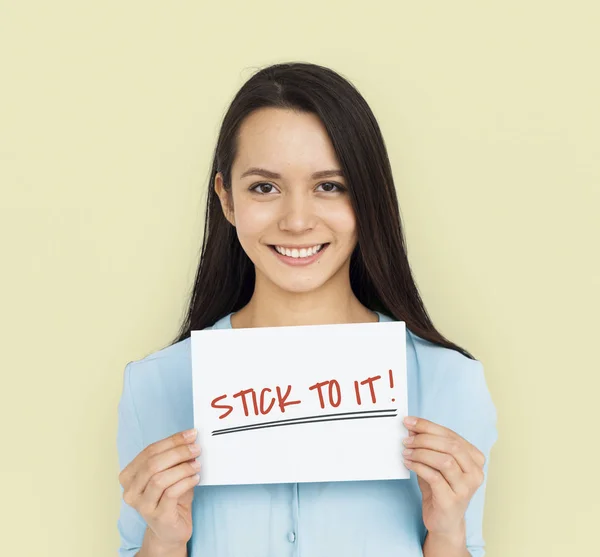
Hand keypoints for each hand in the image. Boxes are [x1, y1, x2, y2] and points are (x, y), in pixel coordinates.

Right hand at [119, 428, 201, 547]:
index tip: (191, 434)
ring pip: (159, 479)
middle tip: (196, 448)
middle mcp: (131, 491)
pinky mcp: (157, 516)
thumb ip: (174, 458)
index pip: (149, 451)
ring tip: (197, 464)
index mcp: (129, 476)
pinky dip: (185, 482)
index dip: (172, 441)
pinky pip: (171, 493)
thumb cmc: (170, 498)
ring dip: (182, 468)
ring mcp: (142, 505)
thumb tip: (190, 439)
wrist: (171, 530)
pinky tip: (195, 478)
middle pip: (153, 464)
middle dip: (178, 452)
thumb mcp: (169, 473)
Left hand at [402, 416, 484, 539]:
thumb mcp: (435, 463)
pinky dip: (419, 467)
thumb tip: (412, 427)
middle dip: (424, 438)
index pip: (451, 435)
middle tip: (406, 439)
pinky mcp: (453, 500)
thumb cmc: (440, 488)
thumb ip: (428, 445)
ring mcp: (466, 488)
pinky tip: (408, 464)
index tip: (409, 422)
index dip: (428, 426)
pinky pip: (435, 477)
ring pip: (445, 460)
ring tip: (406, 452)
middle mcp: (475, 472)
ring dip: (421, 453)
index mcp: (475, 458)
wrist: (444, 521)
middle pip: (450, 446)